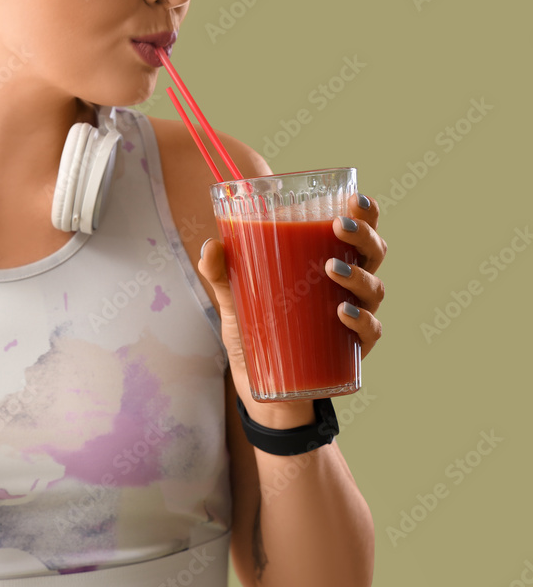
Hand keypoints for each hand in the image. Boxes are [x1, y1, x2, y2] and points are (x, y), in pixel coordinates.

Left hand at [198, 193, 386, 421]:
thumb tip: (211, 245)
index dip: (366, 213)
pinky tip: (343, 314)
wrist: (262, 387)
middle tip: (339, 227)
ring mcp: (354, 319)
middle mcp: (349, 288)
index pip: (357, 232)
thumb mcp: (235, 302)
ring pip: (374, 289)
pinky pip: (369, 333)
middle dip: (364, 236)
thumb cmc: (256, 334)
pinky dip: (361, 321)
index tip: (355, 198)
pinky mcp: (351, 352)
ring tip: (331, 269)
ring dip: (357, 275)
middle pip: (374, 254)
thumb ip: (221, 274)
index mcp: (329, 263)